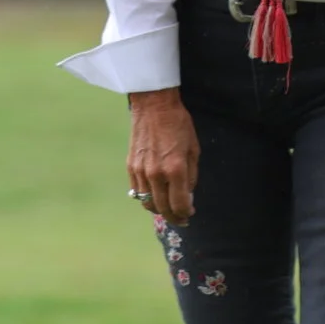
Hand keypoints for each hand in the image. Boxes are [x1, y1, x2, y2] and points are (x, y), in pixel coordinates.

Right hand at [127, 88, 198, 224]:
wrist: (153, 105)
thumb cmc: (179, 124)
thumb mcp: (193, 149)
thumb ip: (191, 175)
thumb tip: (188, 195)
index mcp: (175, 169)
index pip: (179, 205)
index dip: (185, 213)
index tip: (190, 213)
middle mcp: (156, 174)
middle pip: (162, 209)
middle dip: (174, 217)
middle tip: (181, 218)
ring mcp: (140, 171)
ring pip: (147, 203)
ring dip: (159, 210)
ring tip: (168, 209)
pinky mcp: (130, 166)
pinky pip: (137, 191)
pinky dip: (146, 198)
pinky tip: (155, 195)